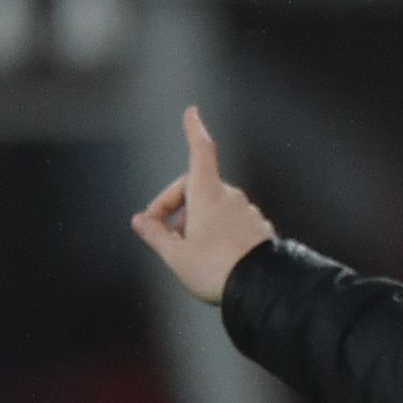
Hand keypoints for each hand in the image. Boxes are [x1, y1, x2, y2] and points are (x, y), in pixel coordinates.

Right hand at [130, 106, 275, 304]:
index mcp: (209, 194)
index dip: (194, 130)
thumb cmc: (216, 269)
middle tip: (160, 232)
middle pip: (197, 187)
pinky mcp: (258, 229)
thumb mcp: (176, 255)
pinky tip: (210, 256)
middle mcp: (231, 197)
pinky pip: (231, 222)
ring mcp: (247, 213)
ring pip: (214, 207)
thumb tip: (140, 221)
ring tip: (185, 251)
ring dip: (195, 221)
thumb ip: (156, 234)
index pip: (200, 152)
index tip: (192, 113)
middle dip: (176, 205)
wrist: (261, 289)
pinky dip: (215, 230)